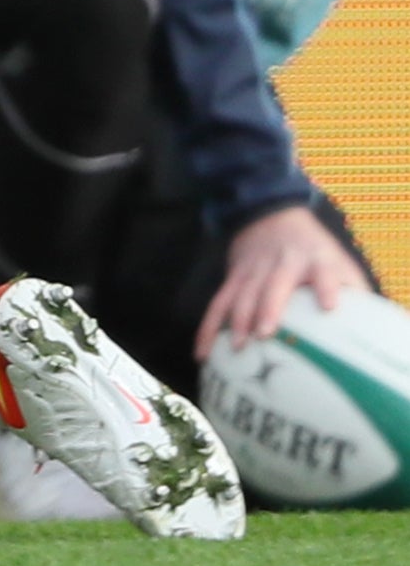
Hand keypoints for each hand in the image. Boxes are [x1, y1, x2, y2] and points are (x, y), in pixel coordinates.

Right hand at [200, 204, 371, 358]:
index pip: (323, 272)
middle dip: (266, 309)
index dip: (326, 287)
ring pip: (241, 295)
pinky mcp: (233, 277)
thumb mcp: (337, 259)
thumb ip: (350, 288)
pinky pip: (218, 303)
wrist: (269, 215)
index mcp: (314, 260)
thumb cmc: (312, 249)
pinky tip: (202, 350)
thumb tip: (363, 327)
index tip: (329, 306)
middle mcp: (282, 263)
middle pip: (273, 286)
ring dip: (236, 320)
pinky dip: (208, 327)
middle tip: (263, 334)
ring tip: (236, 347)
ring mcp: (253, 270)